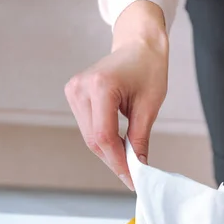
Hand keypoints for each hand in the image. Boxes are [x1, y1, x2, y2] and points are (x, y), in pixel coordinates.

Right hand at [65, 1, 167, 189]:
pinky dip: (102, 140)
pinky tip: (117, 146)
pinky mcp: (73, 94)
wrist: (138, 44)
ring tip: (128, 161)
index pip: (105, 136)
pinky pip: (87, 127)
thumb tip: (138, 168)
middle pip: (94, 140)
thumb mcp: (150, 105)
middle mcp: (81, 88)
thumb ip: (140, 138)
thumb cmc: (148, 69)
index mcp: (101, 87)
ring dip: (108, 152)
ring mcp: (74, 90)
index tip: (132, 179)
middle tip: (133, 176)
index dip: (118, 162)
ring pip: (89, 137)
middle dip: (114, 161)